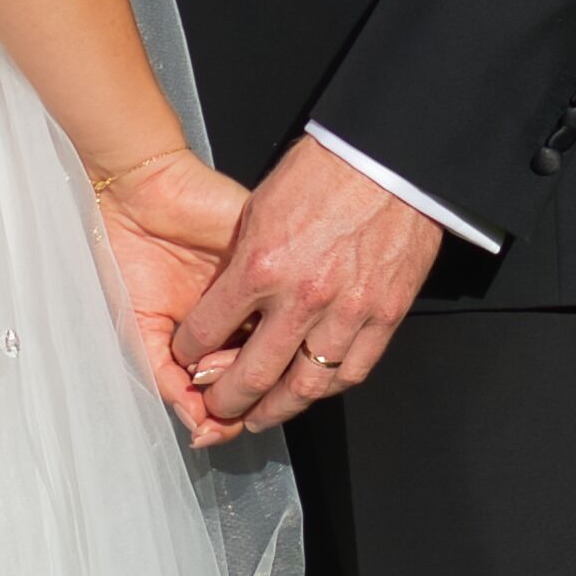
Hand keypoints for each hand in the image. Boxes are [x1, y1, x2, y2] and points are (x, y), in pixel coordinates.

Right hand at [86, 143, 249, 428]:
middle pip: (262, 370)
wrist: (136, 195)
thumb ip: (167, 379)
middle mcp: (242, 316)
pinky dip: (255, 329)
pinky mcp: (268, 263)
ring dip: (247, 368)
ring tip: (210, 368)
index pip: (237, 383)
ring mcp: (258, 291)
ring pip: (275, 344)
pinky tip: (230, 340)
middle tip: (212, 400)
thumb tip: (200, 426)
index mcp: (215, 334)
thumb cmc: (128, 256)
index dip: (228, 412)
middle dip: (238, 398)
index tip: (212, 427)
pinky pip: (277, 305)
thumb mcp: (140, 331)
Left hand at [177, 139, 444, 433]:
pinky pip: (353, 370)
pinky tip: (313, 390)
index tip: (187, 362)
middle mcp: (301, 297)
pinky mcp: (385, 314)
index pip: (208, 331)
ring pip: (305, 385)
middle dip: (227, 400)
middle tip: (217, 409)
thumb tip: (227, 302)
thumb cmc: (325, 172)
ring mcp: (347, 310)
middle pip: (253, 375)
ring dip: (278, 409)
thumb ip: (242, 263)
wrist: (389, 159)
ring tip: (261, 416)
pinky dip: (329, 387)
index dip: (190, 355)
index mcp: (261, 266)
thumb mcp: (259, 209)